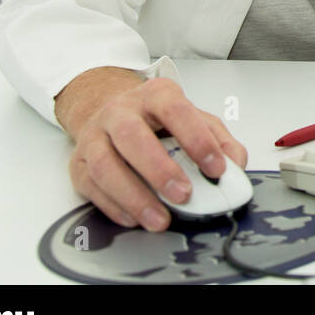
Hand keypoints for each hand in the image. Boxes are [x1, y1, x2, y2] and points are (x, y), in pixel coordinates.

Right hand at [64, 76, 247, 230]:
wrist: (111, 112)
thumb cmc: (157, 120)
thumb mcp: (195, 119)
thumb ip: (220, 140)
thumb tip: (235, 165)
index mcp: (156, 95)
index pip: (176, 111)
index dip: (197, 140)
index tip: (216, 169)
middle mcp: (120, 112)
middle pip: (132, 136)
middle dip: (159, 169)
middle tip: (183, 195)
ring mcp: (95, 136)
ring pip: (105, 165)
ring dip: (134, 196)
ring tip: (160, 219)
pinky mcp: (78, 163)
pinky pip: (91, 187)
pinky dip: (114, 207)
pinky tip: (135, 218)